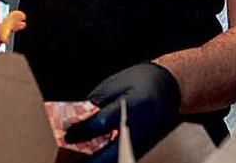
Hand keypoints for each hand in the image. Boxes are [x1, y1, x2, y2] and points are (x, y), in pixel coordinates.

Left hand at [64, 63, 180, 162]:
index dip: (82, 130)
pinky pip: (121, 157)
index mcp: (133, 106)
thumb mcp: (115, 84)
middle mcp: (140, 128)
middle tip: (68, 158)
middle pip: (110, 152)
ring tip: (78, 159)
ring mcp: (143, 140)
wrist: (167, 88)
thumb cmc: (140, 81)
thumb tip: (76, 120)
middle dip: (88, 159)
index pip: (102, 123)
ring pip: (116, 158)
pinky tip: (93, 156)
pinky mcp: (142, 147)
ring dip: (97, 161)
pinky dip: (107, 158)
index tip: (67, 134)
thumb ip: (96, 102)